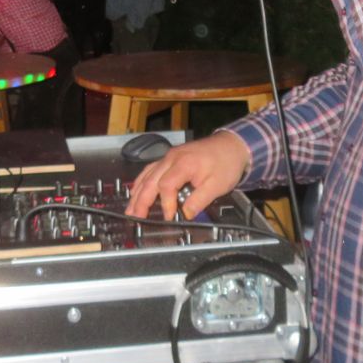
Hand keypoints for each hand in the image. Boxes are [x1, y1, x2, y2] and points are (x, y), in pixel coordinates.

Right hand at [126, 131, 250, 219]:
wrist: (232, 145)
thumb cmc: (226, 163)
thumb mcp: (217, 185)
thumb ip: (199, 201)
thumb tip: (186, 215)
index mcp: (184, 163)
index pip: (166, 186)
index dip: (165, 203)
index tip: (169, 216)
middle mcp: (172, 158)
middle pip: (151, 180)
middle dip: (141, 200)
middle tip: (135, 216)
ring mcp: (169, 156)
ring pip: (147, 174)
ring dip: (137, 192)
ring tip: (130, 208)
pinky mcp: (171, 158)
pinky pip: (151, 169)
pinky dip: (142, 181)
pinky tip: (136, 190)